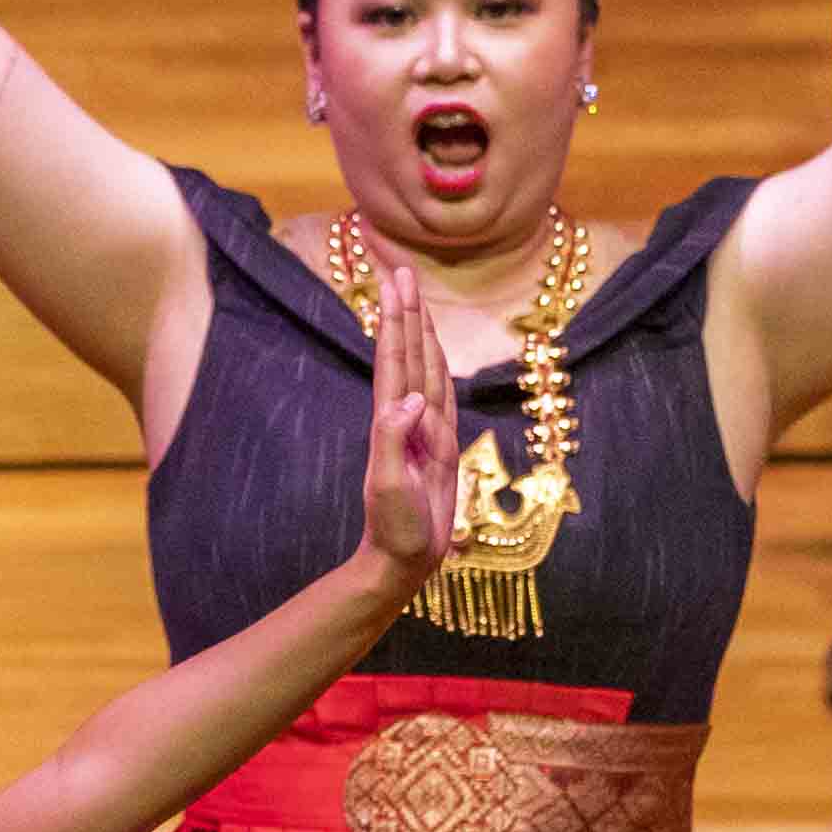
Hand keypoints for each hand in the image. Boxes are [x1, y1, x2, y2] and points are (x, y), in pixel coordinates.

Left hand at [354, 254, 457, 593]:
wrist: (401, 561)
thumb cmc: (392, 528)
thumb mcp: (387, 485)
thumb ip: (394, 440)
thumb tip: (411, 399)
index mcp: (391, 422)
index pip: (395, 359)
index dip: (396, 320)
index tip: (395, 282)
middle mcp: (406, 419)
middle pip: (408, 353)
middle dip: (406, 312)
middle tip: (402, 270)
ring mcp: (424, 432)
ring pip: (426, 370)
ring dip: (421, 333)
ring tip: (416, 299)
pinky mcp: (440, 448)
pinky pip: (444, 399)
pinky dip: (441, 370)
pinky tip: (438, 353)